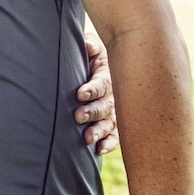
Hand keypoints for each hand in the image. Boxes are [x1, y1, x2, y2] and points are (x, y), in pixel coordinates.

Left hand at [76, 31, 117, 154]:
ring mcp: (115, 111)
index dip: (92, 89)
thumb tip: (87, 45)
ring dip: (99, 130)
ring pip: (110, 123)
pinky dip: (108, 143)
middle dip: (92, 111)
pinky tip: (98, 149)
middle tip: (78, 116)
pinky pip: (115, 136)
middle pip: (106, 106)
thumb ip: (89, 45)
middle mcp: (114, 95)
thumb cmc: (91, 55)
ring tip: (87, 138)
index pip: (102, 83)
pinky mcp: (114, 124)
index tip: (79, 94)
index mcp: (108, 75)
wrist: (102, 66)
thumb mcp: (91, 46)